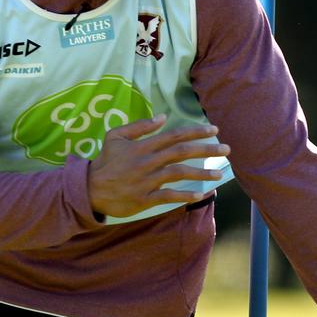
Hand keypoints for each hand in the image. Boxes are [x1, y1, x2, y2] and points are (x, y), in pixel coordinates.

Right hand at [88, 114, 229, 218]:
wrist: (90, 189)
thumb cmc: (104, 161)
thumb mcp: (115, 136)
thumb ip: (139, 126)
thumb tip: (163, 117)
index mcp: (142, 146)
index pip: (174, 135)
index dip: (196, 132)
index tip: (214, 129)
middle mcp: (147, 162)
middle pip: (181, 152)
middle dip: (206, 149)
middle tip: (226, 149)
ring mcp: (147, 181)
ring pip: (179, 174)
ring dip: (201, 173)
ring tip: (220, 173)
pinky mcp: (145, 198)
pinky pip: (169, 196)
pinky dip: (185, 195)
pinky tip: (201, 195)